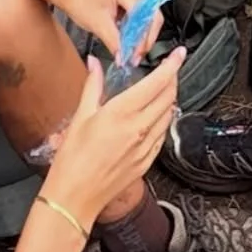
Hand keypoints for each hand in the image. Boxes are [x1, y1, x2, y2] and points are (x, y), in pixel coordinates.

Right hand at [42, 50, 184, 231]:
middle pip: (168, 97)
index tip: (178, 54)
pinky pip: (162, 134)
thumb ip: (92, 86)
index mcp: (122, 113)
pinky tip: (156, 117)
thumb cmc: (72, 160)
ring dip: (169, 99)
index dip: (172, 65)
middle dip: (173, 79)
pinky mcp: (146, 161)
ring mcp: (145, 147)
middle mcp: (139, 129)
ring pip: (168, 115)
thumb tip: (94, 64)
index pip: (157, 83)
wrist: (75, 197)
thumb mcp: (80, 116)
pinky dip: (163, 120)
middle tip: (170, 69)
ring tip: (163, 90)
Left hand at [57, 0, 157, 62]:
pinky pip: (146, 14)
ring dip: (143, 35)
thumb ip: (114, 42)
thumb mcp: (97, 24)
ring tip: (132, 51)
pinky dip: (139, 29)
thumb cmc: (80, 1)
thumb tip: (124, 58)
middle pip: (152, 16)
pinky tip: (131, 40)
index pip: (143, 17)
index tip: (134, 57)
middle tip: (134, 58)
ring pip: (151, 17)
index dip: (140, 40)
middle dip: (143, 39)